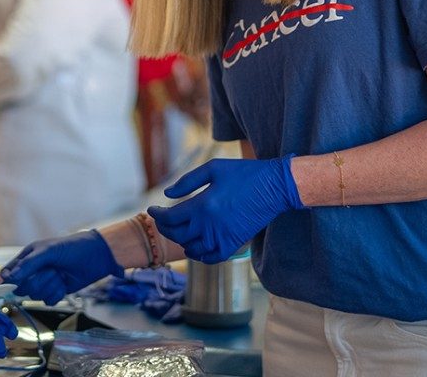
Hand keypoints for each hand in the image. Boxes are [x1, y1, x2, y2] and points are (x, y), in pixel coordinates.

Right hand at [0, 231, 122, 304]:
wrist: (96, 257)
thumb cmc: (71, 248)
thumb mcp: (48, 251)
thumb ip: (27, 264)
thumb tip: (7, 278)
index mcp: (27, 257)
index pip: (9, 272)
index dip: (8, 280)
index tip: (10, 285)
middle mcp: (33, 271)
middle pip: (22, 287)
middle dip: (38, 281)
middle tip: (51, 271)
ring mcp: (44, 282)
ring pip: (35, 295)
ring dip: (50, 286)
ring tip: (60, 275)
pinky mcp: (55, 292)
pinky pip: (48, 301)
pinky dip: (57, 293)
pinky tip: (64, 284)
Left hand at [147, 157, 301, 263]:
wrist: (274, 187)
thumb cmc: (243, 173)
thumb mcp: (213, 169)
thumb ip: (187, 182)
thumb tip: (167, 195)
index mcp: (202, 206)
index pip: (169, 218)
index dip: (157, 215)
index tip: (152, 209)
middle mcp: (210, 226)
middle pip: (177, 235)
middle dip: (165, 228)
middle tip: (162, 219)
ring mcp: (223, 237)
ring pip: (192, 248)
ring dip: (180, 241)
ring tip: (178, 230)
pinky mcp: (234, 243)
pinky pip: (211, 257)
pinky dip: (200, 255)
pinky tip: (194, 247)